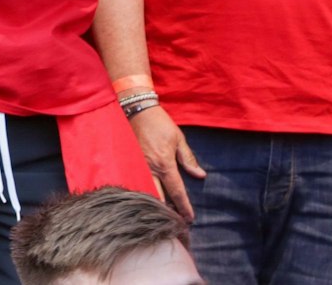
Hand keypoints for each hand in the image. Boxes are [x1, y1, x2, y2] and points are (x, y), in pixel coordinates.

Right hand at [130, 103, 204, 219]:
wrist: (137, 111)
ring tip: (165, 213)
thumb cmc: (160, 124)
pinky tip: (149, 199)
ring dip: (156, 204)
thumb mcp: (179, 139)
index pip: (177, 191)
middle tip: (176, 221)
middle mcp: (150, 169)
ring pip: (147, 193)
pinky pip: (138, 184)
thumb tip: (200, 175)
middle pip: (159, 198)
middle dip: (168, 211)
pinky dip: (145, 193)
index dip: (184, 206)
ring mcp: (138, 168)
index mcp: (165, 164)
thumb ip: (188, 159)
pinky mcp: (131, 164)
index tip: (190, 218)